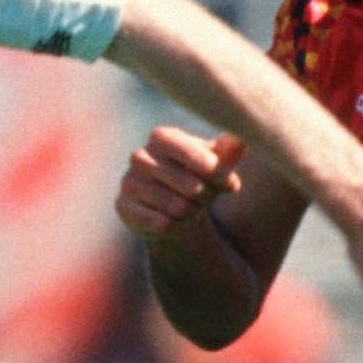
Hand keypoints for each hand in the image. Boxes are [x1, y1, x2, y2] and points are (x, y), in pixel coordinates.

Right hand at [116, 127, 243, 238]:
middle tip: (207, 198)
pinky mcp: (123, 206)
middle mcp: (140, 156)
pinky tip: (173, 221)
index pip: (184, 149)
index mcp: (161, 137)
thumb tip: (240, 141)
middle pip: (187, 183)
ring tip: (190, 209)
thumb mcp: (216, 164)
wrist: (174, 209)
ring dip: (191, 212)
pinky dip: (172, 225)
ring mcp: (129, 181)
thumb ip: (228, 153)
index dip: (207, 166)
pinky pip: (158, 222)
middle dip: (206, 196)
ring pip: (175, 206)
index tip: (227, 180)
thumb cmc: (199, 178)